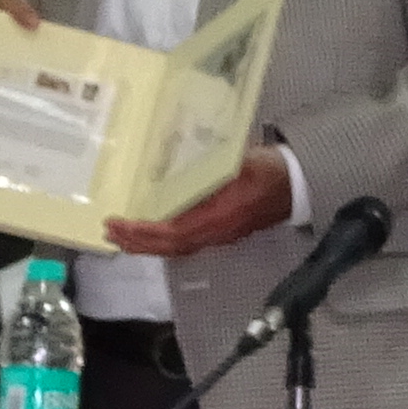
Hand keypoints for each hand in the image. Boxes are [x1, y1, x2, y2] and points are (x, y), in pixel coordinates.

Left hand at [105, 161, 294, 262]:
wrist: (298, 184)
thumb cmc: (269, 170)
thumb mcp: (238, 161)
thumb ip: (208, 167)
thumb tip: (173, 163)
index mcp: (219, 218)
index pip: (173, 233)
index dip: (144, 232)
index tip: (119, 223)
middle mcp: (216, 233)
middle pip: (170, 247)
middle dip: (137, 242)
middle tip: (109, 232)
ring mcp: (219, 235)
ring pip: (176, 247)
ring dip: (147, 244)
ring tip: (123, 235)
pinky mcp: (221, 231)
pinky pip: (185, 241)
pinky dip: (161, 239)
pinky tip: (151, 230)